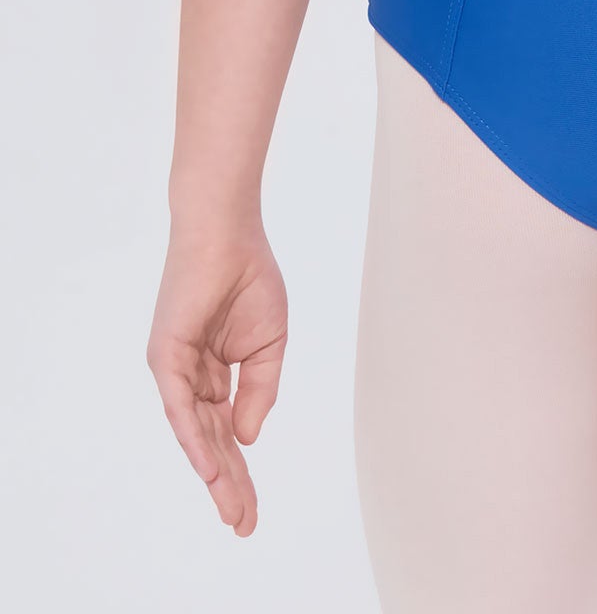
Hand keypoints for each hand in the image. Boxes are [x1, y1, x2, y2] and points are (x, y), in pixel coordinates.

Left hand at [147, 225, 287, 536]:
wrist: (229, 232)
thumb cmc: (250, 277)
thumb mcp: (269, 344)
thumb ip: (260, 391)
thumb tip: (247, 439)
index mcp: (214, 376)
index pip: (227, 436)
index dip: (241, 474)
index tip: (252, 513)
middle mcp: (190, 380)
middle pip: (212, 444)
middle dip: (229, 486)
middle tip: (244, 526)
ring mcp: (176, 370)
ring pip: (196, 434)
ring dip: (215, 474)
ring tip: (232, 509)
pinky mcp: (165, 356)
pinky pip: (181, 406)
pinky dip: (195, 438)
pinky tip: (210, 468)